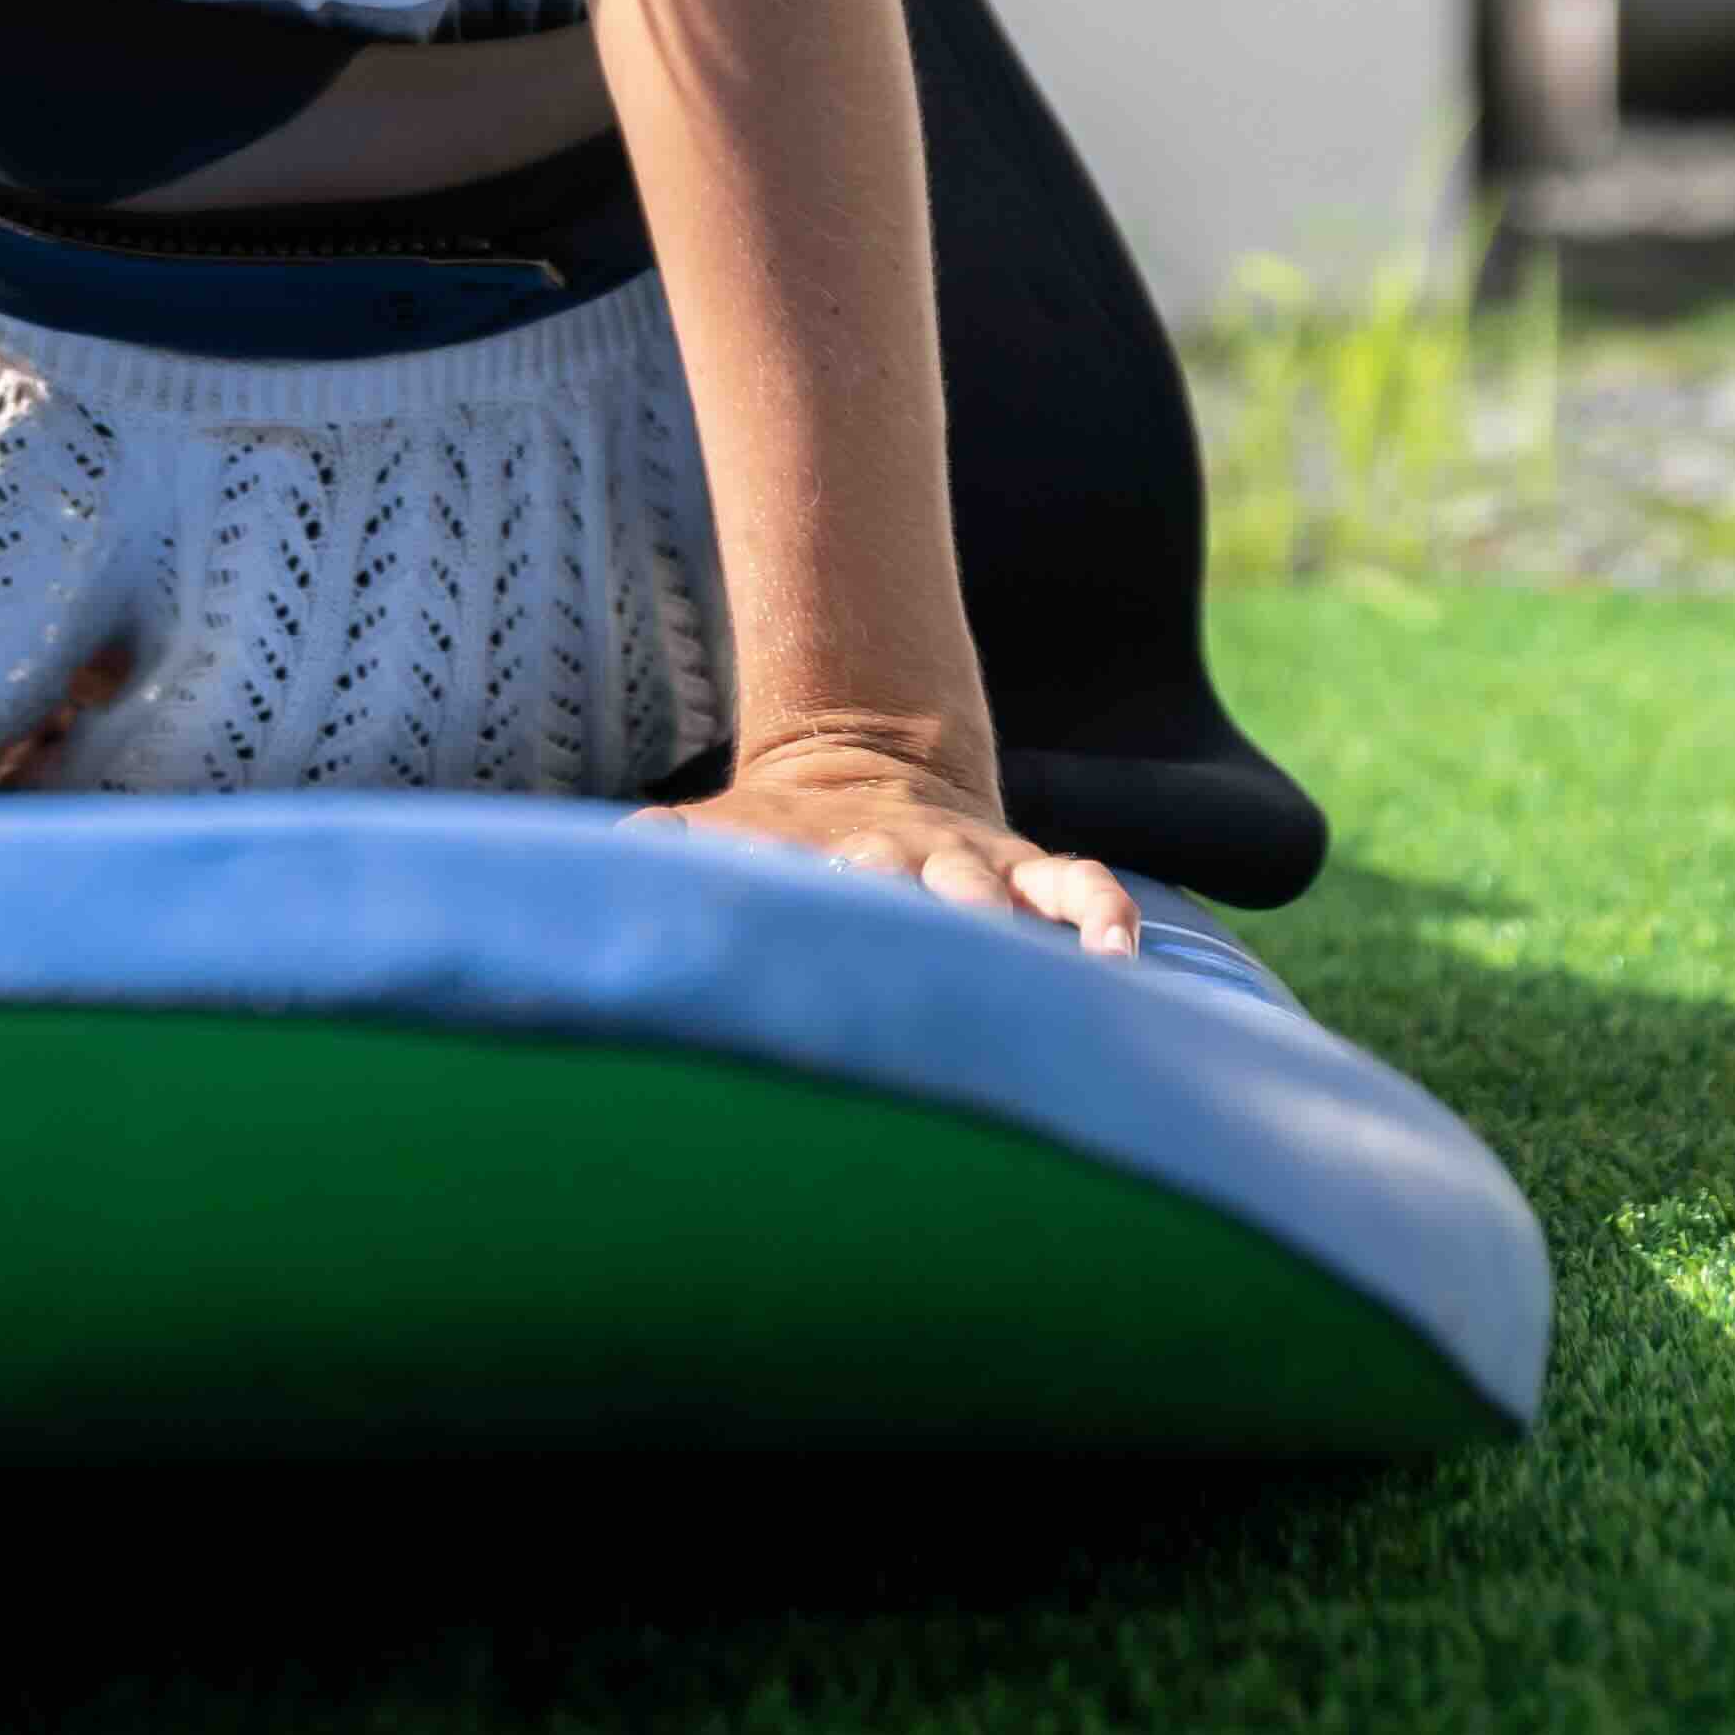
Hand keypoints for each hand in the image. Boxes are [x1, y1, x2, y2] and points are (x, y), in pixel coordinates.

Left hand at [649, 708, 1136, 955]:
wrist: (858, 764)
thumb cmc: (775, 840)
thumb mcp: (718, 833)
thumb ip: (668, 848)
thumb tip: (615, 855)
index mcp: (827, 860)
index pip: (827, 882)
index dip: (826, 905)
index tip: (819, 933)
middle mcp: (904, 861)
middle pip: (920, 888)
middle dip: (930, 925)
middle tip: (940, 969)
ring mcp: (971, 866)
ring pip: (1003, 891)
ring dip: (1017, 926)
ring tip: (1051, 970)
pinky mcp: (1026, 872)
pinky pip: (1080, 885)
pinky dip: (1104, 913)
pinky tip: (1118, 959)